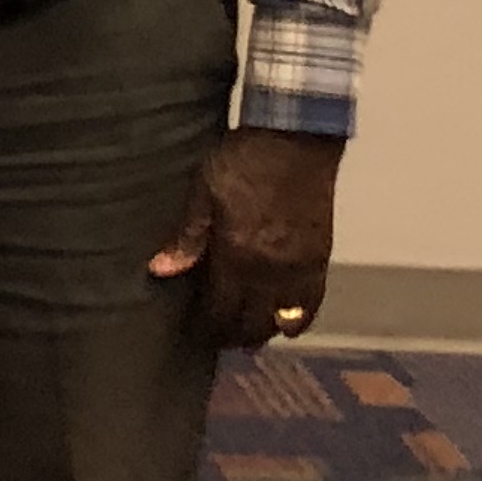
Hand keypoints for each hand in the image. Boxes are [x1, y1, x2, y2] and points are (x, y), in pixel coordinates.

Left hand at [150, 124, 341, 346]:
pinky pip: (313, 305)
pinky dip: (299, 320)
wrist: (295, 141)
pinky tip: (286, 324)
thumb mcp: (203, 191)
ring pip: (283, 320)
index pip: (222, 310)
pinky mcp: (322, 259)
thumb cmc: (241, 161)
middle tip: (218, 339)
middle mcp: (272, 271)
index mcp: (239, 255)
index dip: (209, 327)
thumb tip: (159, 271)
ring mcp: (301, 269)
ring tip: (246, 336)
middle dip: (234, 336)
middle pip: (254, 323)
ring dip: (264, 332)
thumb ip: (186, 236)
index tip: (196, 332)